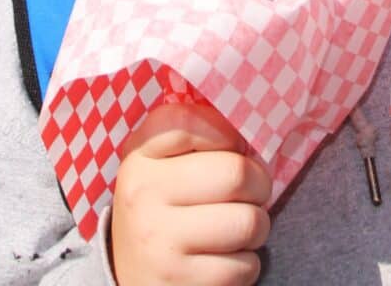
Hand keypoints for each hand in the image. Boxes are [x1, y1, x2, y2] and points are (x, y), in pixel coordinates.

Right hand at [110, 102, 271, 285]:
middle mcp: (143, 195)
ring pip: (249, 222)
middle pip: (236, 173)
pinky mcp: (178, 284)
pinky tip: (225, 257)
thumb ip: (198, 134)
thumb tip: (253, 123)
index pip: (190, 121)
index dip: (226, 131)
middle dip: (259, 183)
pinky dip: (246, 263)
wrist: (131, 271)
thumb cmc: (164, 203)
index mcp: (140, 156)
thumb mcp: (163, 161)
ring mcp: (158, 243)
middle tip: (251, 190)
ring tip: (239, 225)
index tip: (231, 146)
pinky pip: (244, 266)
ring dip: (256, 225)